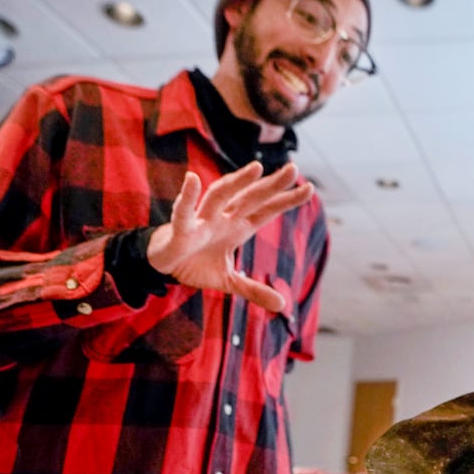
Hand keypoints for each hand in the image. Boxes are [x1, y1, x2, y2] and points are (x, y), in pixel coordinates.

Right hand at [146, 161, 312, 311]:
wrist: (163, 265)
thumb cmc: (196, 264)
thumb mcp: (229, 282)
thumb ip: (254, 290)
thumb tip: (282, 305)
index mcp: (238, 227)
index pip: (266, 211)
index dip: (286, 200)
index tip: (310, 188)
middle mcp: (223, 218)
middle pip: (250, 198)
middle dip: (271, 185)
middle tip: (293, 169)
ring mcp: (202, 221)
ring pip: (221, 196)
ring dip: (237, 182)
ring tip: (256, 167)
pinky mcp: (180, 229)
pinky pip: (183, 212)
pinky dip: (187, 198)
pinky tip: (192, 180)